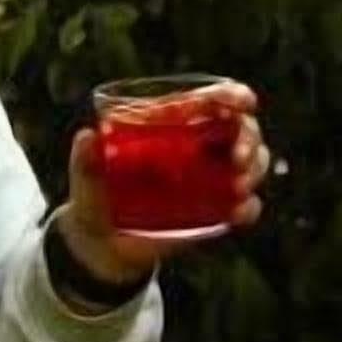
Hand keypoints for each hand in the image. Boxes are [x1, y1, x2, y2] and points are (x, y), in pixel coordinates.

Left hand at [58, 82, 270, 288]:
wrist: (104, 245)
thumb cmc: (95, 198)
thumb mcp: (87, 178)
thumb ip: (85, 159)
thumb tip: (86, 137)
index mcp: (173, 124)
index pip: (211, 100)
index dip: (233, 95)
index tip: (244, 101)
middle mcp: (199, 145)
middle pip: (241, 128)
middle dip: (249, 138)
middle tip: (238, 158)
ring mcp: (212, 178)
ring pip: (253, 162)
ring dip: (255, 169)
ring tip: (238, 186)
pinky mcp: (216, 210)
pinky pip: (246, 205)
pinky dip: (249, 207)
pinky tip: (238, 213)